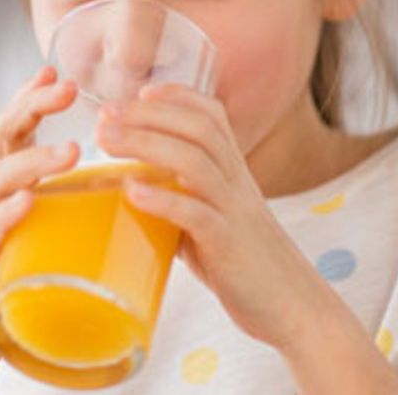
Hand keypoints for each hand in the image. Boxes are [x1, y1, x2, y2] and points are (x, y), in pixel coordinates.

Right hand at [0, 67, 78, 393]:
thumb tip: (115, 185)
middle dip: (30, 107)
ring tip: (72, 149)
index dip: (30, 97)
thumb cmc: (4, 281)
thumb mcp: (31, 232)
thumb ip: (57, 205)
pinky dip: (8, 215)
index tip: (56, 69)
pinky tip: (28, 202)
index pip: (10, 130)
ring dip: (34, 160)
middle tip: (65, 86)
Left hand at [97, 83, 326, 348]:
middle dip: (148, 114)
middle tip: (105, 115)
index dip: (178, 96)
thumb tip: (134, 197)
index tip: (141, 90)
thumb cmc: (245, 264)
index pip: (213, 116)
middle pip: (198, 128)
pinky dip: (162, 199)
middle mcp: (237, 184)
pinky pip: (197, 214)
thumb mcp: (214, 221)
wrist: (292, 306)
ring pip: (195, 161)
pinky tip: (131, 191)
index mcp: (234, 174)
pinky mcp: (228, 245)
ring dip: (146, 144)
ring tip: (107, 141)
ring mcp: (234, 212)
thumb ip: (181, 203)